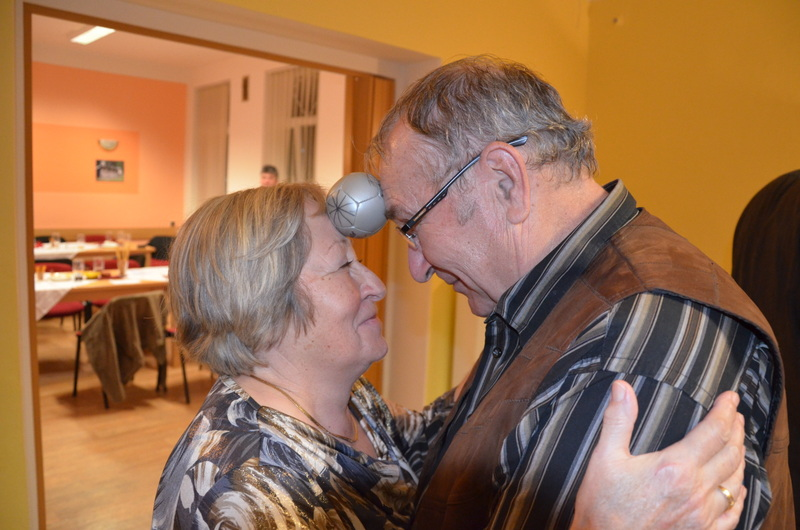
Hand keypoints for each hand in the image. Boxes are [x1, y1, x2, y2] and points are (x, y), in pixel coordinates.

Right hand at [571, 380, 745, 528]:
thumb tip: (622, 389)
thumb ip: (618, 420)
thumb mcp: (604, 458)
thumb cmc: (602, 507)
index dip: (725, 411)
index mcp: (675, 468)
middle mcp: (695, 491)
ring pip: (735, 481)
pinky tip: (737, 488)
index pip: (713, 432)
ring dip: (739, 458)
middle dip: (736, 430)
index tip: (730, 398)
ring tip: (738, 443)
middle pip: (730, 454)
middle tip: (735, 416)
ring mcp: (702, 516)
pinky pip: (732, 513)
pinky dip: (738, 495)